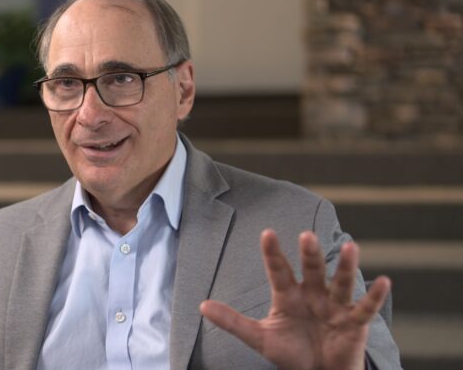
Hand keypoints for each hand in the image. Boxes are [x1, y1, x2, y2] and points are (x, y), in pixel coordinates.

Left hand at [199, 229, 389, 369]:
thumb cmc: (289, 352)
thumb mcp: (259, 338)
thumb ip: (232, 321)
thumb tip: (201, 306)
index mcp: (288, 295)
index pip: (279, 270)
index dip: (273, 253)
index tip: (266, 233)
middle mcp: (313, 294)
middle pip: (312, 270)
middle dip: (310, 254)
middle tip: (306, 236)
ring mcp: (335, 306)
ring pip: (341, 282)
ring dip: (346, 266)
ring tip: (351, 247)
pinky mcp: (354, 323)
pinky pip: (366, 308)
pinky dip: (374, 296)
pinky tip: (383, 280)